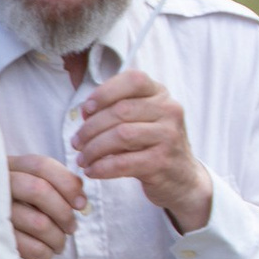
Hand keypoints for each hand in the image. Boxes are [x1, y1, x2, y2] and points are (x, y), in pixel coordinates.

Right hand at [4, 151, 84, 258]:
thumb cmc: (10, 204)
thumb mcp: (26, 184)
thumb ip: (53, 183)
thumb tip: (80, 199)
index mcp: (7, 167)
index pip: (42, 166)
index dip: (67, 184)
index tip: (81, 203)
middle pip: (39, 190)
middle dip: (64, 213)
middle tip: (72, 227)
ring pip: (39, 223)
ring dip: (58, 238)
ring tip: (59, 243)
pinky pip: (30, 248)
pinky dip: (45, 253)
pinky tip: (45, 252)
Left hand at [71, 68, 211, 229]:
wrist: (181, 178)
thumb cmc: (152, 145)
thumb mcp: (141, 120)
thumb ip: (117, 109)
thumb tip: (86, 111)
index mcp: (161, 94)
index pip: (133, 80)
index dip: (105, 91)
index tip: (86, 109)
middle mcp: (169, 111)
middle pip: (121, 110)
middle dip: (91, 127)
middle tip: (76, 142)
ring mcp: (169, 136)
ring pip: (121, 135)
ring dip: (93, 148)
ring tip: (82, 159)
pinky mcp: (162, 162)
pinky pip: (124, 162)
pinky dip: (102, 167)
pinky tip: (92, 171)